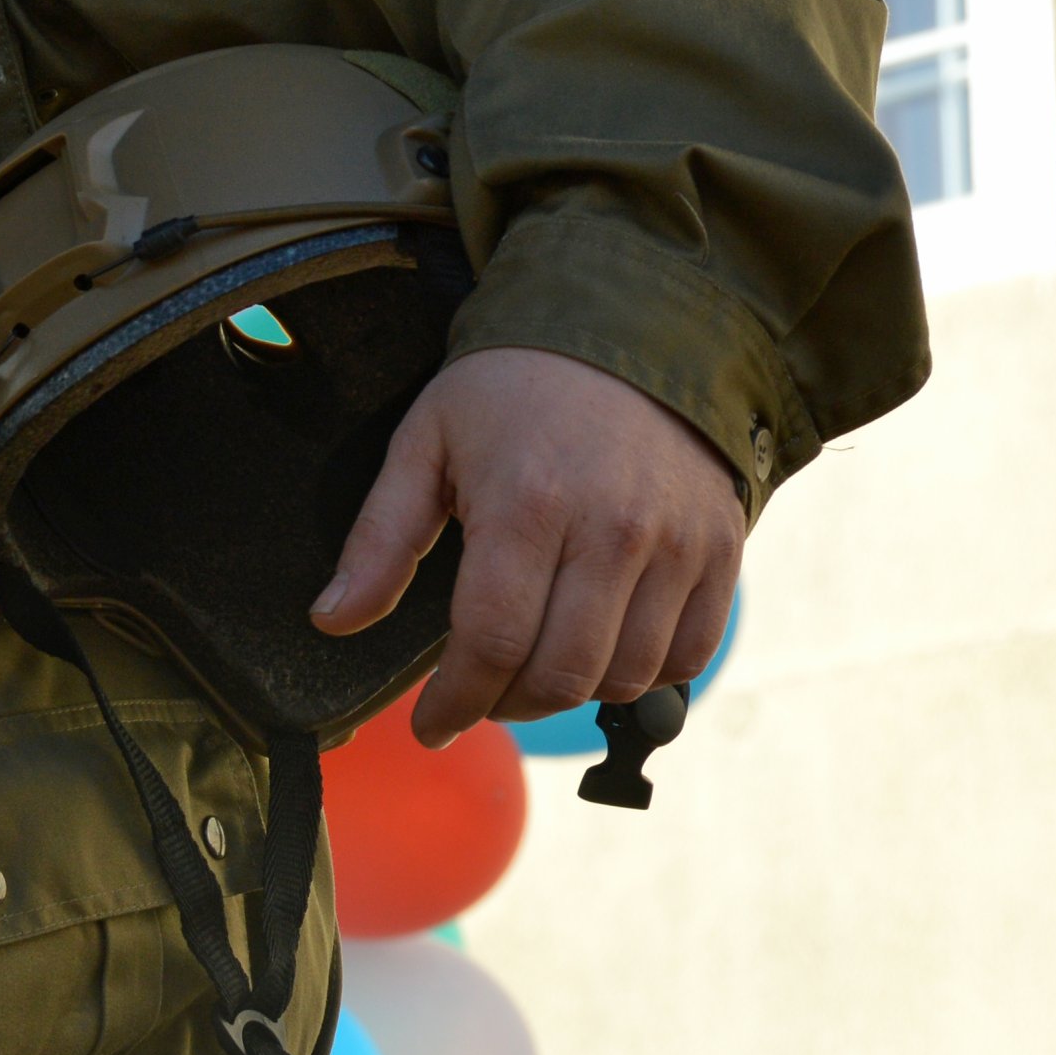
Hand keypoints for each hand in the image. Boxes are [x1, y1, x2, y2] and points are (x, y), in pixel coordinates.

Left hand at [315, 346, 742, 748]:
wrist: (634, 330)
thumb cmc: (514, 390)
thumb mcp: (427, 443)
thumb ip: (381, 538)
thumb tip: (333, 619)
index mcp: (527, 505)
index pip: (492, 643)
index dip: (455, 702)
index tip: (431, 724)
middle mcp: (613, 532)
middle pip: (561, 674)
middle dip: (506, 706)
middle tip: (478, 696)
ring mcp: (677, 544)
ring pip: (625, 677)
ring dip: (570, 694)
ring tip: (532, 670)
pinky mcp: (721, 550)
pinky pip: (688, 654)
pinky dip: (641, 675)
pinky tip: (599, 652)